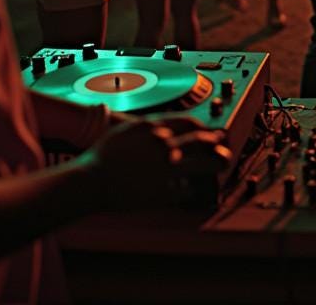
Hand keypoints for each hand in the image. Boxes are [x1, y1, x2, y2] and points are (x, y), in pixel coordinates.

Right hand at [91, 117, 230, 209]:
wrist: (91, 182)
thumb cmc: (105, 155)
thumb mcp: (128, 129)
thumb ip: (153, 126)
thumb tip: (171, 129)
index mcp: (158, 128)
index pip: (192, 124)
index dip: (205, 128)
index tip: (210, 133)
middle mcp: (167, 146)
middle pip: (204, 142)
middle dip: (218, 143)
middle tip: (224, 147)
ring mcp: (168, 169)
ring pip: (204, 164)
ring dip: (216, 163)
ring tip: (222, 163)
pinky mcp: (165, 192)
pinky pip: (186, 188)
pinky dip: (187, 186)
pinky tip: (187, 186)